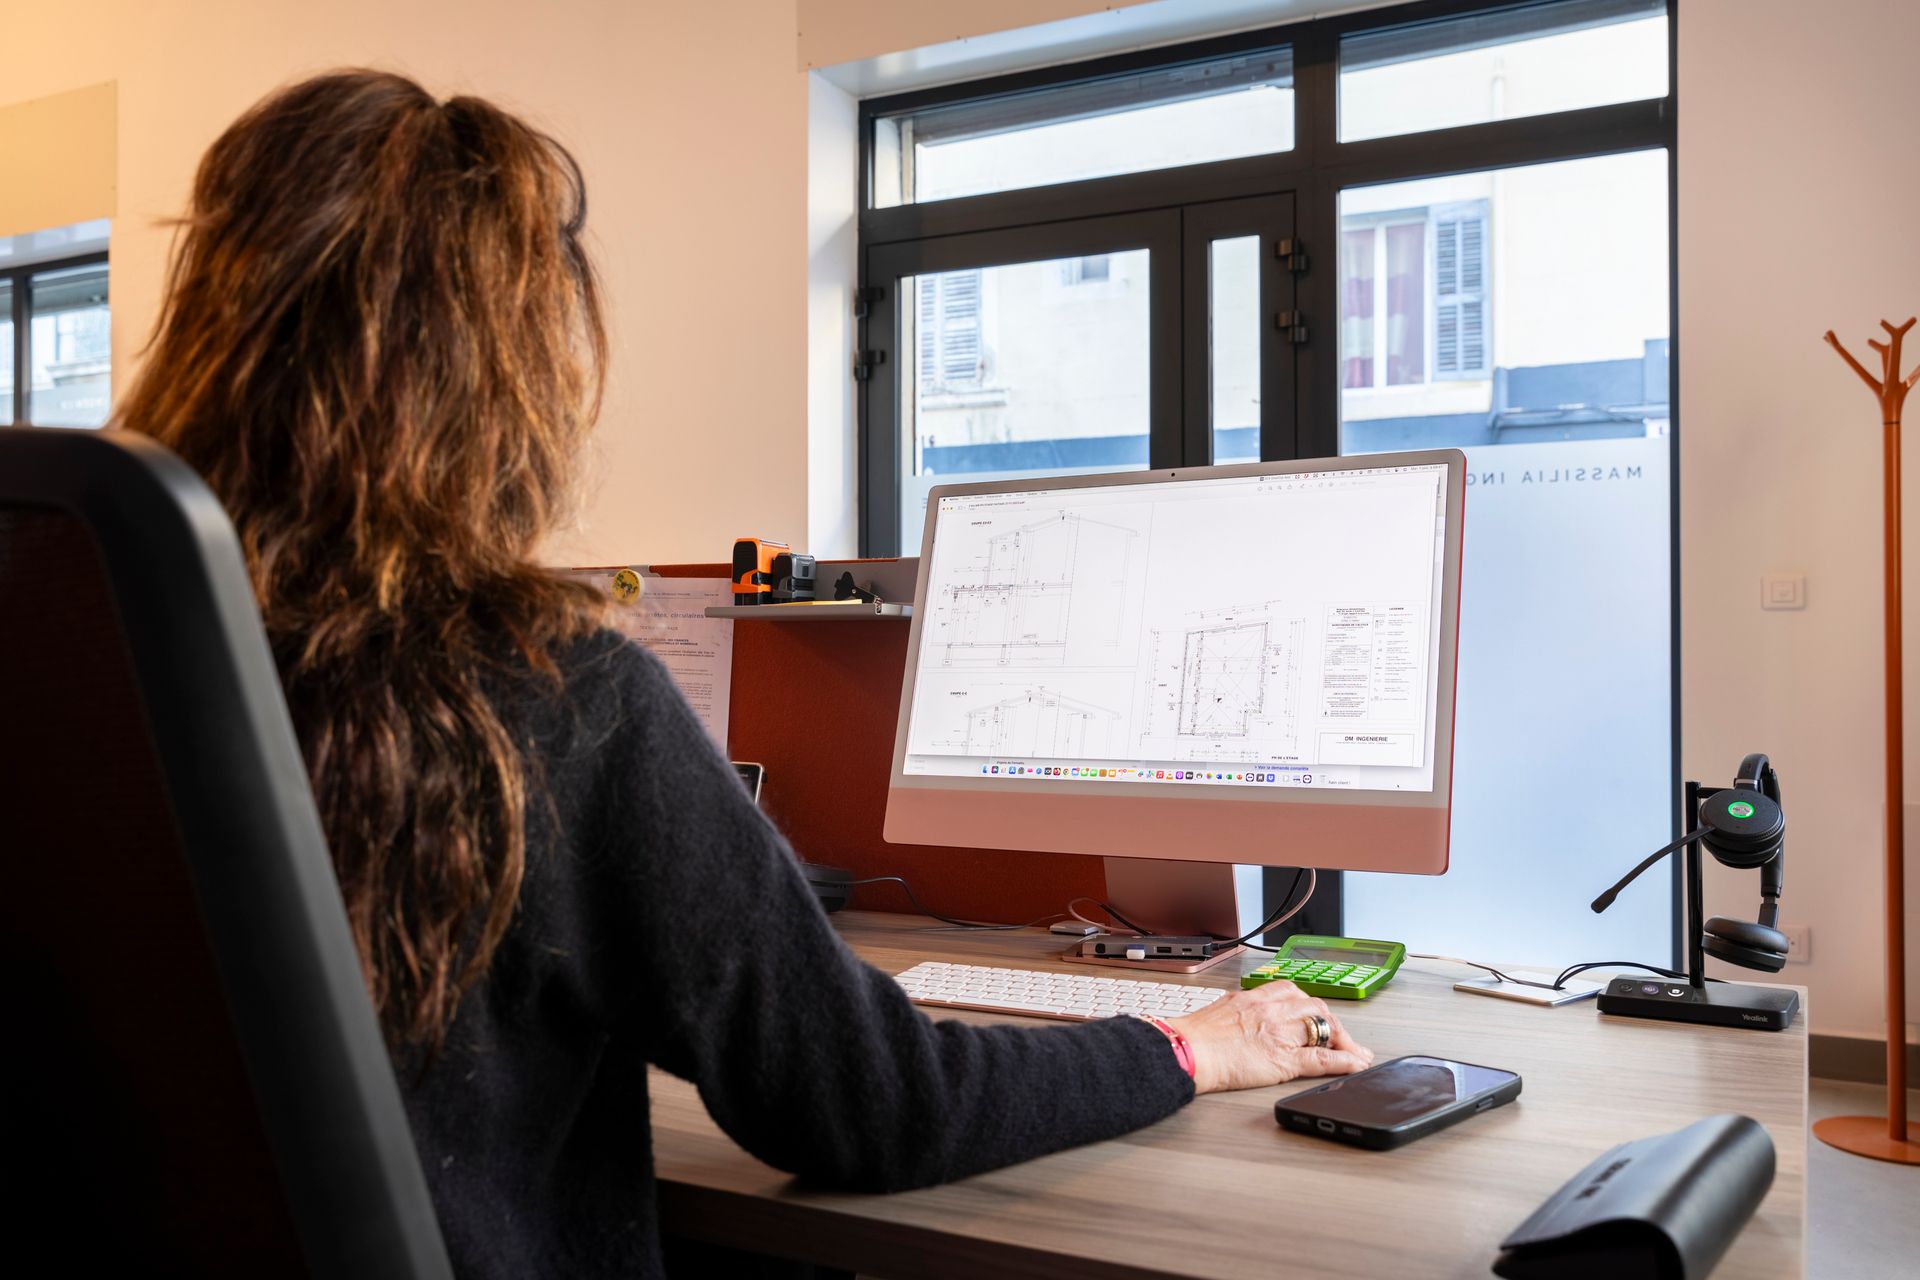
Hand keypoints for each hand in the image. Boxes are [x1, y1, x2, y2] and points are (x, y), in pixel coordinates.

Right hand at [1164, 980, 1373, 1093]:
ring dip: (1344, 1041)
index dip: (1310, 1005)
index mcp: (1253, 997)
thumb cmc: (1192, 1037)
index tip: (1316, 1014)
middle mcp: (1271, 1009)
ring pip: (1325, 1028)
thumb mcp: (1217, 1011)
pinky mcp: (1285, 1059)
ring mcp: (1281, 1032)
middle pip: (1315, 1007)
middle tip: (1340, 1037)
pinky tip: (1356, 1065)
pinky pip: (1323, 1058)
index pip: (1292, 991)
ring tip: (1353, 1053)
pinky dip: (1345, 1062)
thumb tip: (1240, 1016)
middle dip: (1332, 1022)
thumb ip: (1236, 1011)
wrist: (1185, 1052)